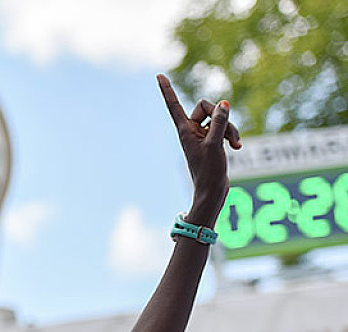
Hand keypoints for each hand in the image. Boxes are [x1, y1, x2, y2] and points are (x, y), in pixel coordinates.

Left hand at [157, 74, 239, 223]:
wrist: (212, 191)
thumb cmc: (208, 172)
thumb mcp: (215, 145)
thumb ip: (219, 123)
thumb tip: (223, 103)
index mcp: (184, 130)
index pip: (174, 105)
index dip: (167, 90)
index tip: (158, 75)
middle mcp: (191, 130)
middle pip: (207, 106)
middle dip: (221, 116)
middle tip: (225, 135)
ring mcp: (203, 135)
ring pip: (219, 117)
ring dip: (230, 128)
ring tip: (234, 144)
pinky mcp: (213, 140)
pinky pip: (225, 127)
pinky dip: (233, 135)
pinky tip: (237, 147)